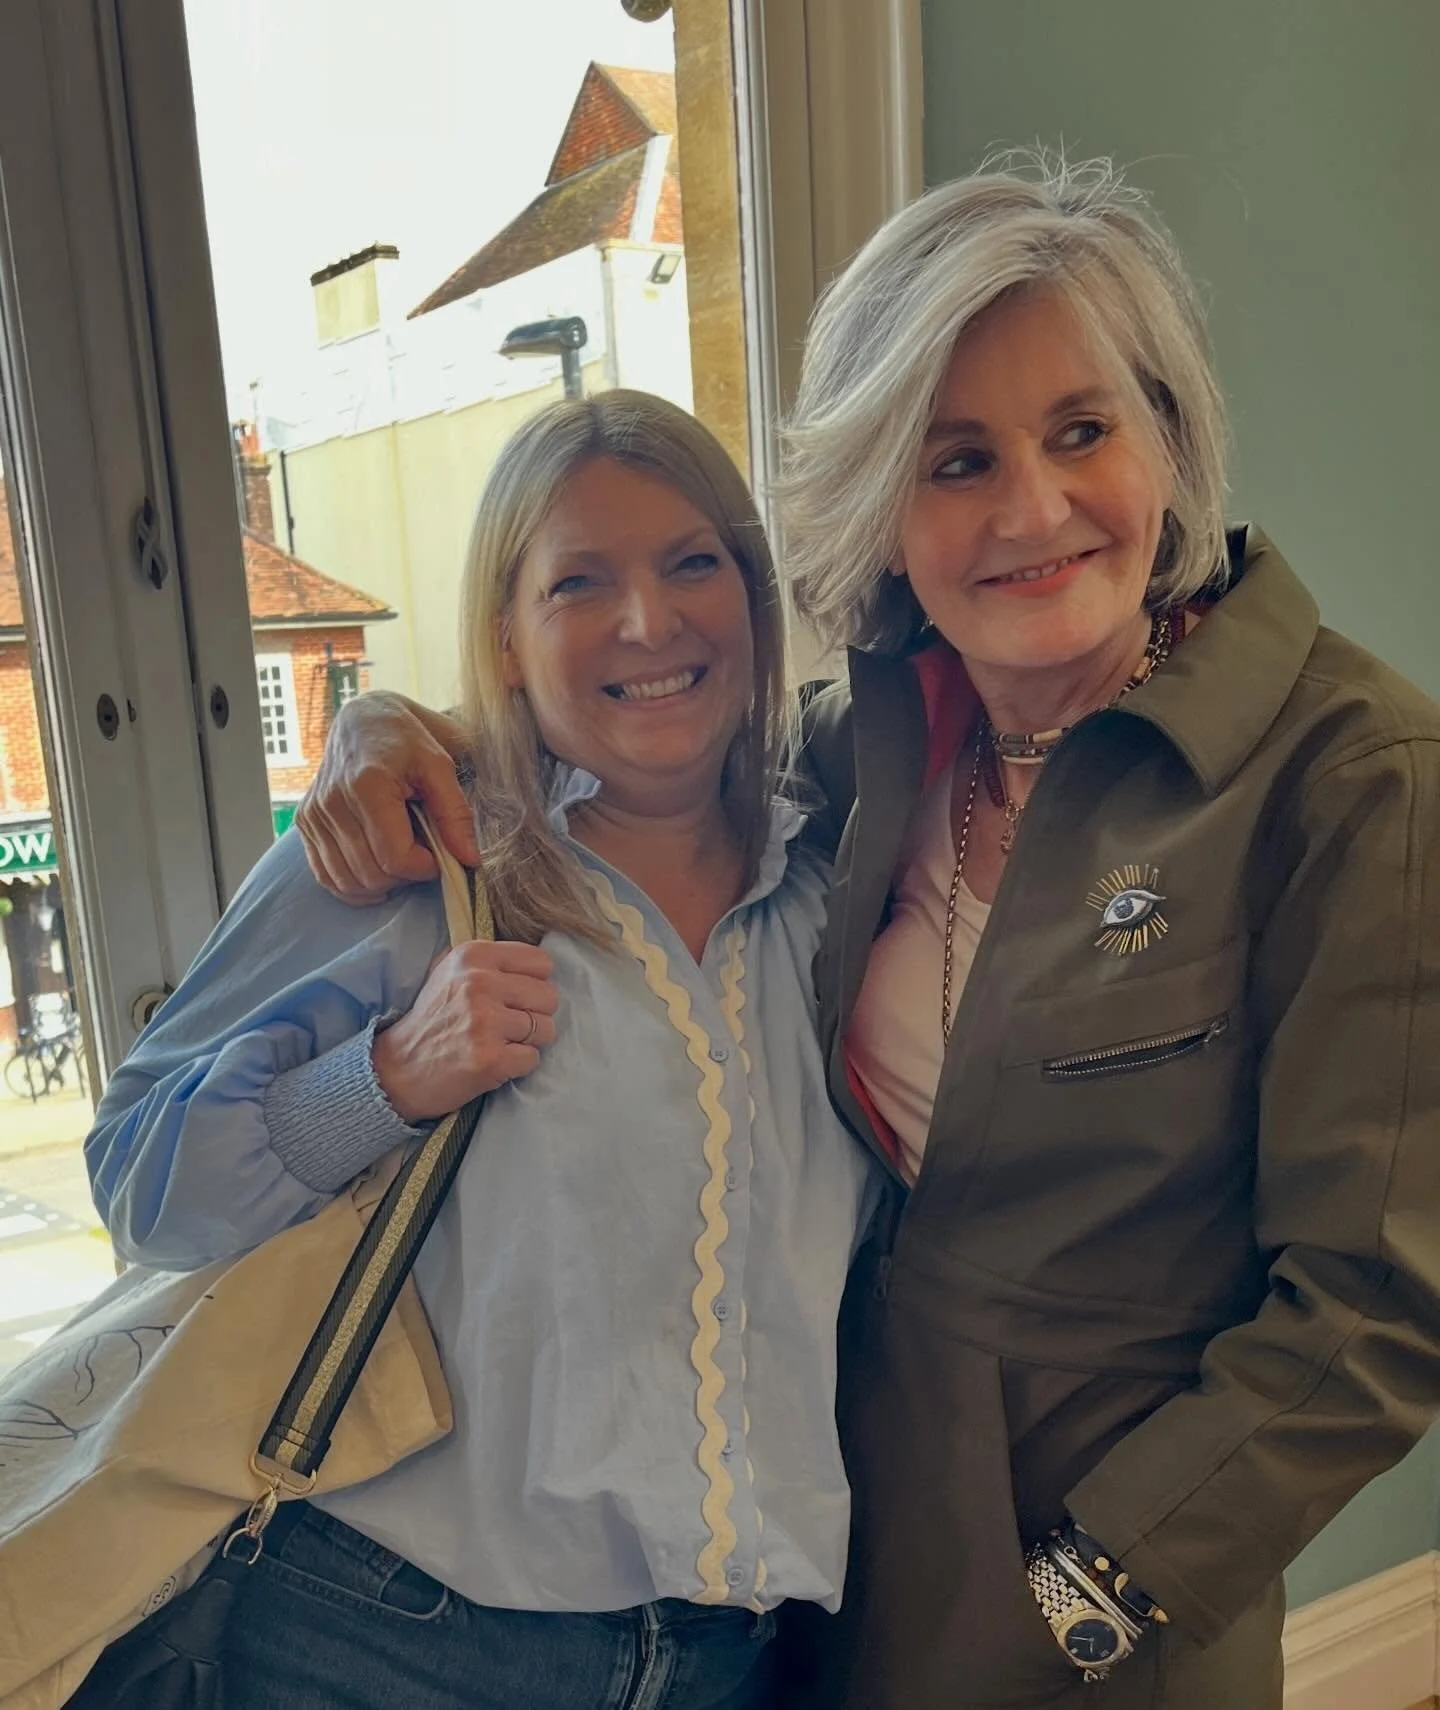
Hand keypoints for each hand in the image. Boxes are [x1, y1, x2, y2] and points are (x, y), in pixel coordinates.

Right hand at [297, 691, 480, 903]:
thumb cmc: (406, 740)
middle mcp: (333, 802)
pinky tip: (375, 874)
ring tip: (400, 859)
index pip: (394, 857)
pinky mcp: (306, 823)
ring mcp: (314, 814)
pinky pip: (325, 876)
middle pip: (371, 874)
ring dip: (381, 884)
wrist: (363, 721)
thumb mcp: (440, 766)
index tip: (438, 854)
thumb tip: (470, 860)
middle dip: (405, 876)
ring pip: (348, 881)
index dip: (424, 867)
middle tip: (422, 855)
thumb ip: (455, 813)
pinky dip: (352, 886)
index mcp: (367, 785)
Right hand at [371, 942, 557, 1121]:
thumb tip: (543, 965)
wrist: (398, 1069)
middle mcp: (479, 983)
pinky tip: (495, 1061)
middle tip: (506, 1025)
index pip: (542, 963)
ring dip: (527, 1041)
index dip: (533, 984)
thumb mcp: (451, 972)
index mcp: (473, 955)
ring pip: (546, 1029)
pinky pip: (533, 1058)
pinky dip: (519, 1064)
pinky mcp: (491, 1058)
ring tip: (498, 1042)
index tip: (512, 998)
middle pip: (549, 996)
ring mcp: (486, 1022)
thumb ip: (492, 962)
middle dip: (534, 1014)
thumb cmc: (433, 1020)